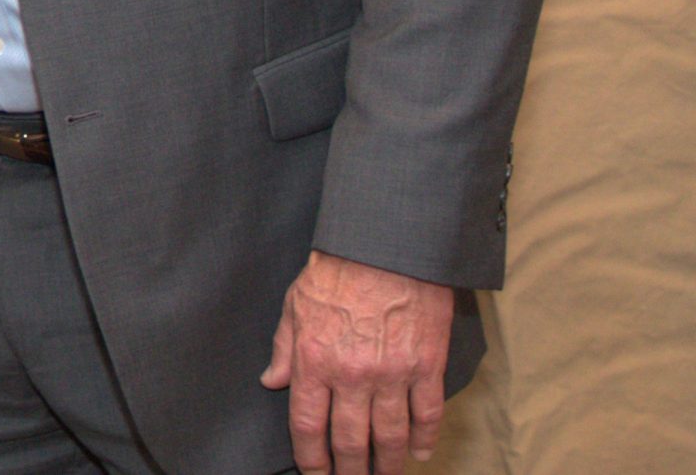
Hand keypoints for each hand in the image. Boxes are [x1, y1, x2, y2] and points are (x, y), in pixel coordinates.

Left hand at [261, 250, 453, 474]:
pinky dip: (424, 439)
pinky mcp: (426, 366)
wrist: (385, 247)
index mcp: (315, 361)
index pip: (308, 426)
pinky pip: (427, 414)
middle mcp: (352, 375)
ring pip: (389, 436)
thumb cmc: (336, 271)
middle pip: (350, 440)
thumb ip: (284, 348)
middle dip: (349, 471)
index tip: (315, 474)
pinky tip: (419, 453)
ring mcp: (392, 374)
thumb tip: (272, 382)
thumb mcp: (295, 305)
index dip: (310, 459)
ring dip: (386, 464)